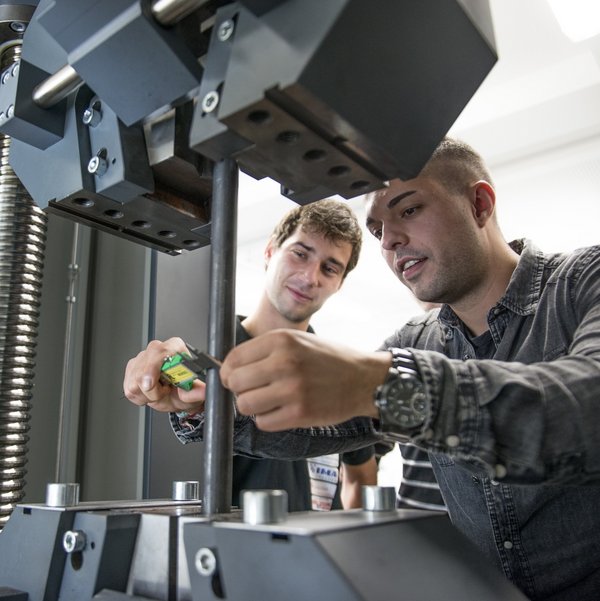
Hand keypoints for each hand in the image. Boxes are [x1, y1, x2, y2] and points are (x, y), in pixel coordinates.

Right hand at [123, 337, 206, 413]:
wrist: (177, 396)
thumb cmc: (186, 389)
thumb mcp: (195, 392)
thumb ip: (198, 391)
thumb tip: (204, 389)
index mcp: (175, 347)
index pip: (162, 351)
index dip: (154, 366)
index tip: (151, 383)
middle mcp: (157, 349)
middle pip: (144, 368)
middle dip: (153, 388)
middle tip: (166, 390)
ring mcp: (141, 358)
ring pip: (135, 381)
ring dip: (148, 394)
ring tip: (160, 391)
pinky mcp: (131, 369)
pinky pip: (129, 389)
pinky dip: (141, 397)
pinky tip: (151, 392)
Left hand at [220, 329, 390, 430]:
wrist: (364, 380)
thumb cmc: (329, 359)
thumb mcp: (298, 339)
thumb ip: (265, 350)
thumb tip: (229, 367)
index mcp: (282, 340)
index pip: (233, 359)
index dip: (227, 371)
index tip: (232, 377)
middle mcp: (284, 363)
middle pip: (234, 383)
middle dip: (238, 389)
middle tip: (251, 390)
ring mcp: (292, 390)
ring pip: (245, 405)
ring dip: (252, 406)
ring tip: (267, 401)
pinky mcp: (299, 414)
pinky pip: (263, 422)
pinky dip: (267, 419)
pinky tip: (281, 410)